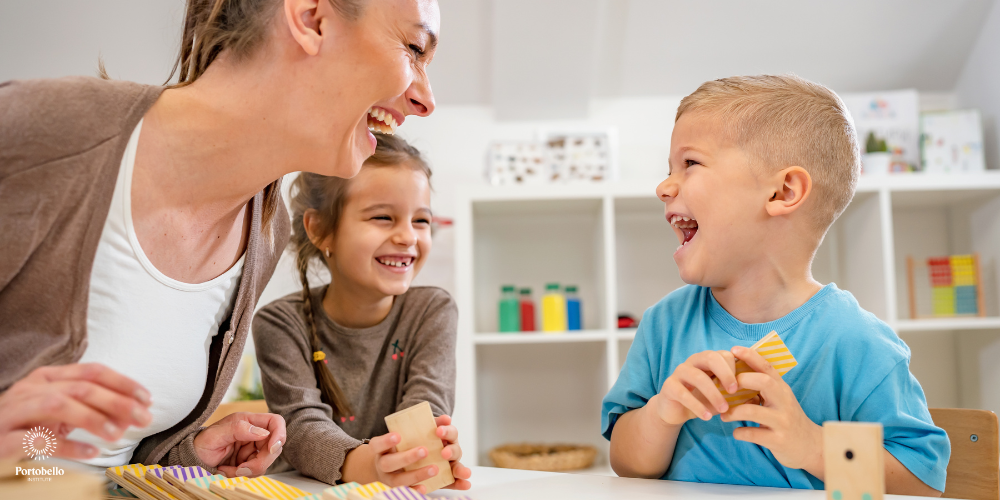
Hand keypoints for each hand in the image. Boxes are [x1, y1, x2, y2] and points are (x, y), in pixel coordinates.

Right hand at [0, 363, 151, 459]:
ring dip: (93, 418)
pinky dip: (66, 445)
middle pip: (81, 387)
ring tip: (117, 434)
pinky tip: (91, 452)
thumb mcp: (59, 412)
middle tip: (143, 418)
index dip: (123, 383)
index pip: (92, 371)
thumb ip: (92, 410)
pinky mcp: (3, 437)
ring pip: (58, 405)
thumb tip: (130, 416)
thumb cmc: (24, 423)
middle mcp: (31, 388)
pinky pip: (36, 439)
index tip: (147, 399)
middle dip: (117, 402)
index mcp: (48, 377)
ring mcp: (15, 411)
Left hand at [193, 412, 285, 476]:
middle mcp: (253, 433)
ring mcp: (252, 448)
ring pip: (266, 461)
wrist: (193, 460)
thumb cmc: (201, 444)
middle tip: (242, 468)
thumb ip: (239, 429)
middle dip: (261, 461)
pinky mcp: (249, 461)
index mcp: (248, 421)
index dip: (279, 434)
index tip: (271, 449)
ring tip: (231, 469)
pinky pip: (256, 470)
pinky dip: (243, 474)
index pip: (275, 422)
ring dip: (249, 470)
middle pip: (274, 446)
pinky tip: (229, 470)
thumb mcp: (216, 435)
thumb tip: (263, 432)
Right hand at [357, 415, 470, 493]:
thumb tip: (446, 419)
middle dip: (407, 457)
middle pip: (389, 463)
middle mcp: (383, 465)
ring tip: (435, 469)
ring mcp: (391, 479)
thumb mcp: (408, 434)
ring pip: (399, 480)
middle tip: (424, 451)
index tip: (397, 436)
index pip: (377, 444)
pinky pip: (407, 491)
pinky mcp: (401, 488)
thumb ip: (426, 426)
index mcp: (381, 449)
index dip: (386, 441)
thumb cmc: (404, 446)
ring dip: (417, 474)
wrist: (390, 468)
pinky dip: (416, 490)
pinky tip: (426, 488)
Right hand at [654, 350, 736, 424]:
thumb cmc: (702, 399)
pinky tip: (707, 417)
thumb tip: (757, 396)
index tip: (741, 386)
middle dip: (725, 373)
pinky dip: (697, 406)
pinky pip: (684, 394)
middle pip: (710, 357)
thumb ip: (737, 394)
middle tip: (733, 391)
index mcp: (707, 360)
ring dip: (713, 394)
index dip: (734, 368)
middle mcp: (693, 361)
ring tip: (723, 409)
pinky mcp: (669, 386)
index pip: (723, 354)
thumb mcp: (721, 395)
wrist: (676, 411)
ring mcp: (679, 372)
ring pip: (697, 377)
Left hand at [720, 346, 821, 472]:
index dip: (751, 356)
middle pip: (764, 383)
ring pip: (753, 411)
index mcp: (782, 389)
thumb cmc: (787, 418)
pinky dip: (740, 432)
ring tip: (724, 415)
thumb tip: (734, 374)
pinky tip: (737, 432)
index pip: (767, 367)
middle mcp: (784, 402)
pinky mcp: (778, 440)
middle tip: (727, 388)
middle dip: (742, 381)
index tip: (733, 349)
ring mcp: (782, 421)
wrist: (811, 446)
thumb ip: (763, 388)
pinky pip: (753, 434)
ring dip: (733, 412)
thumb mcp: (780, 400)